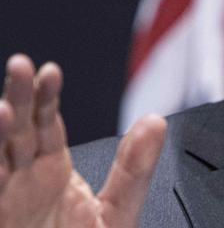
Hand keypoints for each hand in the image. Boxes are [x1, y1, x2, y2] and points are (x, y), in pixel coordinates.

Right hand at [0, 54, 166, 227]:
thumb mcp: (117, 211)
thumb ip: (134, 168)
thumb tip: (155, 121)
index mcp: (51, 171)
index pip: (47, 124)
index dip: (46, 97)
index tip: (50, 71)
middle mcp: (22, 181)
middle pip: (17, 132)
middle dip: (18, 99)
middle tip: (21, 67)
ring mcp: (4, 200)